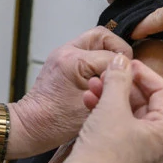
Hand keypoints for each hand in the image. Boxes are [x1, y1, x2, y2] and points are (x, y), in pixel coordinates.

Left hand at [7, 27, 132, 157]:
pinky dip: (96, 58)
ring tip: (116, 72)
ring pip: (93, 40)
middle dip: (118, 50)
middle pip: (102, 36)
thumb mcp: (92, 109)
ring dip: (107, 52)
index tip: (132, 83)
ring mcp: (61, 53)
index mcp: (74, 61)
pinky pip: (84, 49)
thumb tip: (130, 80)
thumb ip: (112, 90)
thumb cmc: (56, 123)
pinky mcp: (60, 60)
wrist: (30, 126)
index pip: (112, 57)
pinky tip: (102, 76)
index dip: (126, 70)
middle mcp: (66, 51)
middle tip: (126, 69)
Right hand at [66, 55, 162, 162]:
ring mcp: (139, 151)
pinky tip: (89, 101)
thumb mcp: (111, 106)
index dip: (145, 73)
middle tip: (108, 72)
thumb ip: (119, 79)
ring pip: (129, 113)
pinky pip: (119, 125)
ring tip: (93, 85)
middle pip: (146, 102)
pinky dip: (106, 110)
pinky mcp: (122, 155)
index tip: (127, 63)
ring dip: (111, 95)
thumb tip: (122, 61)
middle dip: (123, 84)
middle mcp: (156, 144)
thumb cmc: (102, 152)